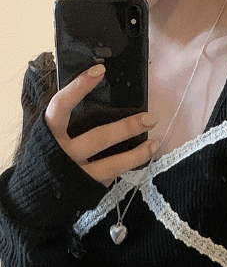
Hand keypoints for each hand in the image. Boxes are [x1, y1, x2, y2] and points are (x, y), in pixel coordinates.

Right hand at [44, 65, 158, 186]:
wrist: (32, 196)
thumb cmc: (45, 156)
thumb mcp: (47, 135)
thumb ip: (64, 118)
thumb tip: (93, 86)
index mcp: (48, 134)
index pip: (61, 105)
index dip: (78, 87)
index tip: (99, 71)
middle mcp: (63, 154)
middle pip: (98, 138)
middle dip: (126, 127)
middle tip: (150, 118)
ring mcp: (77, 173)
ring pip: (111, 165)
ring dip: (136, 154)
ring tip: (154, 143)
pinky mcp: (87, 188)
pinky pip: (111, 176)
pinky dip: (127, 166)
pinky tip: (142, 158)